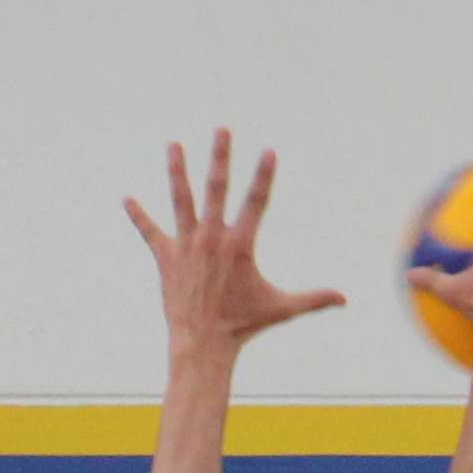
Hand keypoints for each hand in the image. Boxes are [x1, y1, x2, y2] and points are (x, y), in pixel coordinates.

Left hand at [123, 131, 346, 365]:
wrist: (203, 342)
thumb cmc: (244, 326)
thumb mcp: (282, 309)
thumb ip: (314, 299)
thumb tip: (346, 299)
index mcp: (240, 244)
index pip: (257, 202)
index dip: (264, 176)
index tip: (269, 151)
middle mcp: (212, 237)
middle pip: (216, 188)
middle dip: (220, 157)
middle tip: (222, 129)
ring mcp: (187, 245)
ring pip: (181, 200)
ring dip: (177, 171)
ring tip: (174, 145)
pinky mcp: (166, 257)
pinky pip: (150, 232)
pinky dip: (138, 216)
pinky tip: (126, 200)